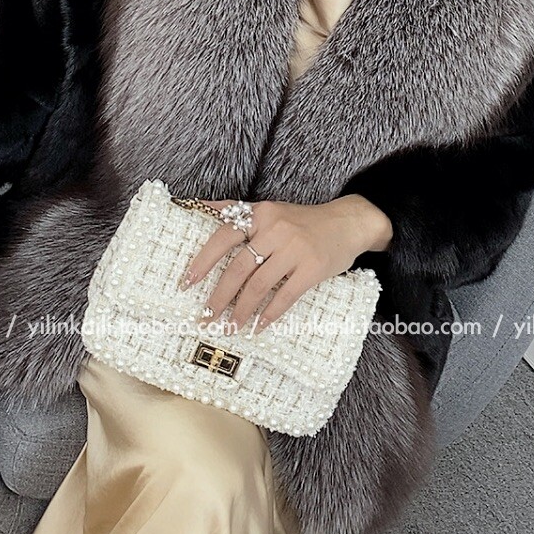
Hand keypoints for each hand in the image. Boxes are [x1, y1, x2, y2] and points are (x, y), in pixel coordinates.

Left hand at [180, 196, 386, 337]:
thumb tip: (199, 206)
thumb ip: (236, 208)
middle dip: (219, 297)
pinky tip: (258, 326)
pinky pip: (285, 296)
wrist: (346, 222)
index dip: (203, 261)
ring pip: (259, 286)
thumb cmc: (302, 220)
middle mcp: (275, 229)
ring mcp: (295, 249)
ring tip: (230, 327)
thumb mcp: (269, 208)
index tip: (186, 283)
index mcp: (260, 213)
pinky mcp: (312, 269)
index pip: (223, 237)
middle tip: (205, 318)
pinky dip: (269, 314)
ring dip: (241, 311)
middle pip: (238, 268)